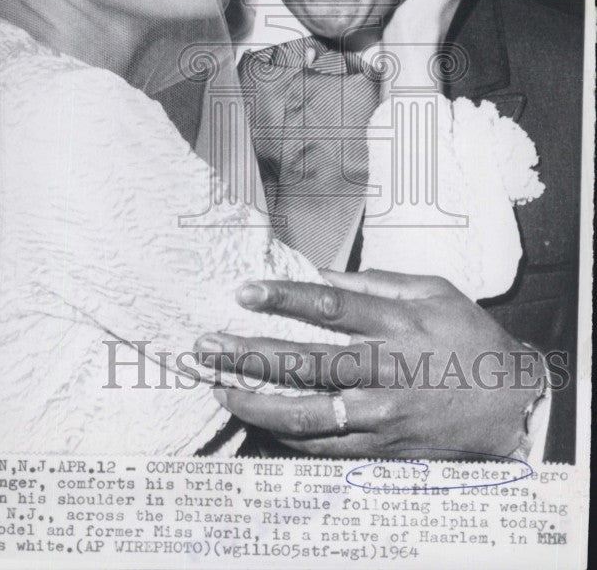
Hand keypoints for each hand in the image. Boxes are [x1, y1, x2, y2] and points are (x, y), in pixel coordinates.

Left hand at [195, 268, 544, 459]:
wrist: (513, 402)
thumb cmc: (470, 337)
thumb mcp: (434, 291)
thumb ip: (379, 282)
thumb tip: (324, 273)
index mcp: (397, 324)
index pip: (331, 307)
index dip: (284, 298)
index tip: (244, 292)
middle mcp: (386, 370)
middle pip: (307, 362)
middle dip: (250, 354)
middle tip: (206, 345)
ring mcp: (383, 413)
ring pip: (309, 413)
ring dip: (257, 401)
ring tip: (219, 387)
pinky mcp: (384, 445)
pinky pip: (327, 446)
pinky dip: (288, 436)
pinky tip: (258, 420)